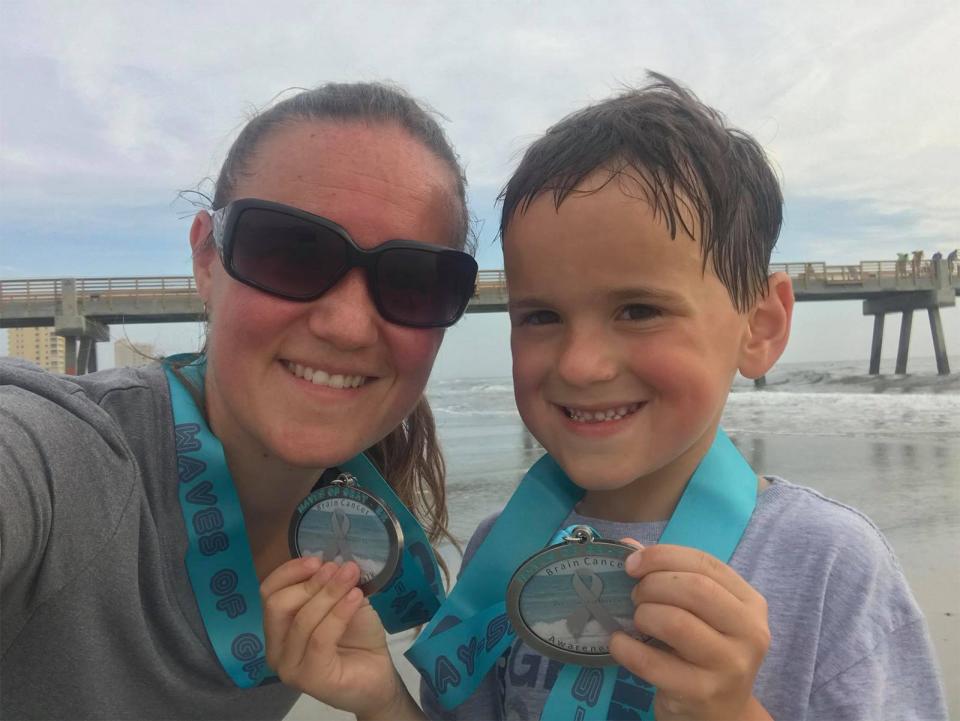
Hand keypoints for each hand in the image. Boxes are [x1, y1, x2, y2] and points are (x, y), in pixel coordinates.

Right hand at [261, 557, 406, 718]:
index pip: (268, 593)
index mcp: (278, 629)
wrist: (378, 675)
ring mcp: (289, 667)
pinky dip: (338, 612)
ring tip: (352, 577)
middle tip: (338, 569)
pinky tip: (356, 597)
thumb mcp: (342, 602)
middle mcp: (276, 649)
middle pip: (277, 605)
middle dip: (310, 582)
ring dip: (329, 593)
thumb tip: (331, 560)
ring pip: (301, 620)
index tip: (317, 559)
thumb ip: (330, 585)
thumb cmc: (357, 638)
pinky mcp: (309, 678)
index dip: (289, 571)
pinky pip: (320, 637)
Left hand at [609, 543, 771, 720]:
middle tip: (635, 596)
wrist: (721, 715)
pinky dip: (626, 647)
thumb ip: (670, 576)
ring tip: (636, 620)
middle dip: (652, 584)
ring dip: (643, 614)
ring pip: (676, 622)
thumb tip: (628, 546)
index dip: (662, 556)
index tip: (632, 563)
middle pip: (693, 588)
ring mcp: (729, 666)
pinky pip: (653, 662)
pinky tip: (619, 643)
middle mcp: (749, 633)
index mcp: (750, 604)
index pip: (705, 563)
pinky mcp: (702, 693)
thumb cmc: (704, 653)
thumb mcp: (699, 613)